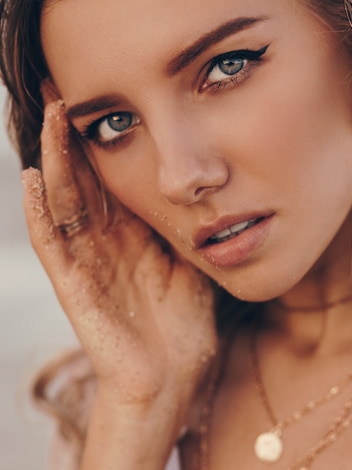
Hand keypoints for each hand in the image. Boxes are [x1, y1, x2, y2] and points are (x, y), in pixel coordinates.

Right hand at [22, 99, 216, 421]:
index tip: (103, 95)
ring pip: (63, 200)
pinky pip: (53, 245)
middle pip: (82, 177)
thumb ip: (187, 227)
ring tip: (49, 116)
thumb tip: (201, 186)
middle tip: (64, 88)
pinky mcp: (75, 287)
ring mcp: (86, 262)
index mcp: (132, 234)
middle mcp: (104, 241)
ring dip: (54, 159)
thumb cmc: (184, 326)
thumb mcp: (192, 263)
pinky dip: (38, 213)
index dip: (104, 138)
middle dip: (72, 135)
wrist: (173, 381)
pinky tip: (31, 179)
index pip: (111, 176)